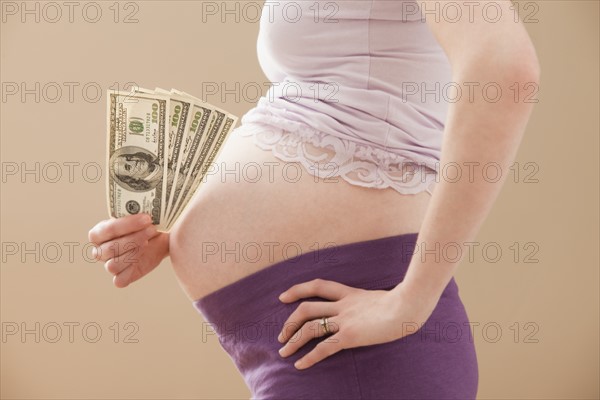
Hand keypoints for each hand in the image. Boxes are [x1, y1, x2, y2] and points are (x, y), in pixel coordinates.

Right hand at [88, 213, 169, 287]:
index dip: (126, 225)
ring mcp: (109, 264)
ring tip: (148, 242)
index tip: (146, 218)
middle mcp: (100, 250)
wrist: (160, 238)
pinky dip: (131, 271)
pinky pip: (119, 281)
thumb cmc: (146, 224)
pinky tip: (144, 257)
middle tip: (152, 229)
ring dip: (133, 254)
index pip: (105, 231)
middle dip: (133, 239)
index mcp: (99, 233)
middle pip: (109, 249)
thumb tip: (145, 208)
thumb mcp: (141, 214)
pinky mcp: (122, 278)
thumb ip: (136, 211)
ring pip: (112, 265)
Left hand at [276, 278, 438, 369]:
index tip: (283, 296)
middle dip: (290, 322)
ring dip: (293, 340)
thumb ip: (373, 303)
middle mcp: (343, 306)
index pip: (318, 286)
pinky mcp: (350, 336)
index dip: (298, 290)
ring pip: (310, 328)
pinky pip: (324, 348)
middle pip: (307, 308)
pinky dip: (309, 357)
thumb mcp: (384, 297)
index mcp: (350, 294)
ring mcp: (345, 320)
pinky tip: (300, 365)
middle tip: (280, 335)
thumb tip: (376, 309)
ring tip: (284, 352)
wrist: (409, 306)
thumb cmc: (405, 303)